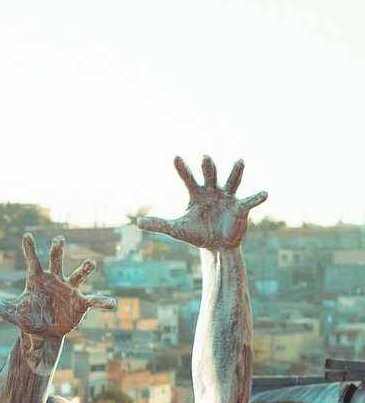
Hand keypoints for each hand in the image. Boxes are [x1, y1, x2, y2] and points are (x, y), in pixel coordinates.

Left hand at [0, 234, 114, 338]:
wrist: (44, 332)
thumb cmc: (27, 317)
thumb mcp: (10, 313)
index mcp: (37, 278)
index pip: (32, 261)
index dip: (29, 249)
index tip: (25, 235)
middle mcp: (55, 279)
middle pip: (56, 261)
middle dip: (57, 250)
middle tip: (58, 239)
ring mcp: (69, 289)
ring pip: (78, 275)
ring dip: (84, 269)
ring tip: (90, 262)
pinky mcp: (81, 303)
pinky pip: (93, 300)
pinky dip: (102, 301)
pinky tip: (111, 304)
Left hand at [138, 155, 267, 249]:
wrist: (215, 245)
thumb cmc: (196, 233)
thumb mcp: (176, 230)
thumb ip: (159, 224)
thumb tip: (138, 222)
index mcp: (196, 194)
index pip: (188, 178)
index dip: (182, 169)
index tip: (175, 157)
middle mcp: (213, 191)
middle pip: (210, 176)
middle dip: (209, 167)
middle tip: (205, 157)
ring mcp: (228, 197)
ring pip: (232, 181)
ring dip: (236, 171)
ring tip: (239, 161)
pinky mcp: (240, 208)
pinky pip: (250, 201)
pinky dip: (257, 197)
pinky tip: (264, 194)